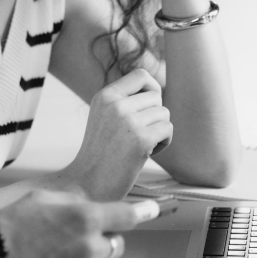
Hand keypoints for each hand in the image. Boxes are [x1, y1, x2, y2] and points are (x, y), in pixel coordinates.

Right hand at [0, 190, 138, 257]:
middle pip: (115, 245)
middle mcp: (90, 246)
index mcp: (84, 217)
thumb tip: (88, 205)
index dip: (142, 212)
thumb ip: (72, 201)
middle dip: (100, 242)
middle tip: (72, 244)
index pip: (125, 214)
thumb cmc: (9, 228)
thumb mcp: (39, 198)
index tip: (153, 211)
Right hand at [61, 68, 172, 199]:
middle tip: (139, 134)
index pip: (140, 75)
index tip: (149, 106)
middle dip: (154, 116)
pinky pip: (168, 129)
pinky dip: (163, 143)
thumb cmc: (100, 153)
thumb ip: (123, 101)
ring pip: (164, 114)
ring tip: (140, 145)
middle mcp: (115, 104)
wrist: (88, 182)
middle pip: (156, 97)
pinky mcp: (141, 139)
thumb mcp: (103, 117)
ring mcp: (127, 121)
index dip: (152, 88)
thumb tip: (155, 90)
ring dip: (158, 130)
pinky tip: (146, 154)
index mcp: (104, 96)